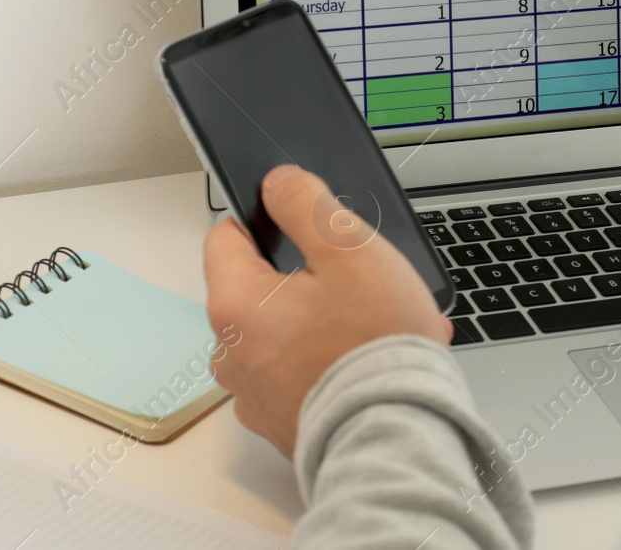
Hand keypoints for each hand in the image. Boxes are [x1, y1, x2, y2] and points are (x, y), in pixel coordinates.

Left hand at [203, 165, 450, 455]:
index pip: (224, 237)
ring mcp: (254, 395)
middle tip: (354, 281)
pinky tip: (368, 359)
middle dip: (303, 278)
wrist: (396, 435)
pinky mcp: (282, 424)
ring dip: (321, 323)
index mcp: (235, 304)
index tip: (297, 223)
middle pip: (257, 289)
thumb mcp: (349, 248)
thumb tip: (279, 184)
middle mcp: (231, 353)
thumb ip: (306, 204)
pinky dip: (328, 363)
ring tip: (374, 326)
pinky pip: (298, 376)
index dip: (263, 220)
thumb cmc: (372, 347)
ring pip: (281, 334)